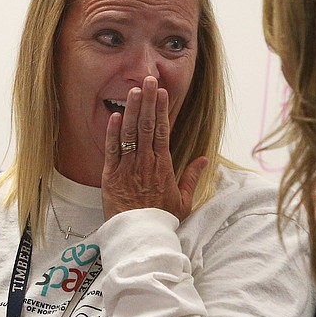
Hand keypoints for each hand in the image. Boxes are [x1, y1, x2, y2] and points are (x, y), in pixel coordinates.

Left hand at [101, 75, 206, 221]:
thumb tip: (204, 159)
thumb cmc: (161, 220)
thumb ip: (192, 177)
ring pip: (130, 134)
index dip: (162, 110)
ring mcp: (128, 168)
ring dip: (132, 110)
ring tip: (134, 90)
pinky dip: (113, 132)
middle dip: (148, 101)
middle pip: (147, 126)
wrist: (139, 236)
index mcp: (164, 166)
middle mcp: (146, 163)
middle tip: (148, 79)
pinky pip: (112, 150)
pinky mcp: (111, 176)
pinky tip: (116, 115)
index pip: (163, 131)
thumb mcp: (183, 201)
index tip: (162, 92)